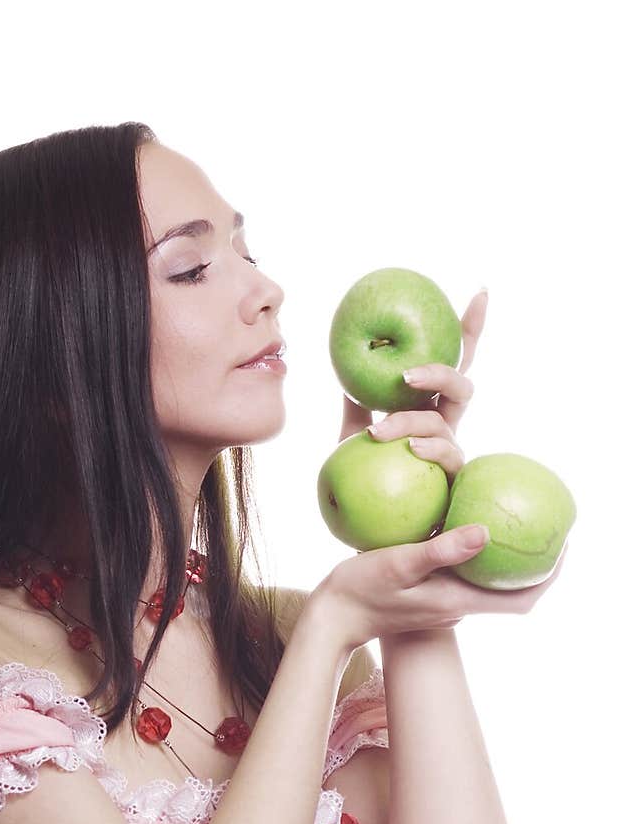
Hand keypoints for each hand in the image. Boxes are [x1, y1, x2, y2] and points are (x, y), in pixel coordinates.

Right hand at [309, 524, 568, 654]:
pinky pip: (464, 575)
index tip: (563, 545)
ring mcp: (442, 605)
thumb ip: (442, 549)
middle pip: (511, 592)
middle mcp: (456, 607)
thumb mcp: (398, 563)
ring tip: (512, 519)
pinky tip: (465, 522)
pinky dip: (475, 554)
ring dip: (504, 558)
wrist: (331, 619)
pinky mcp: (428, 597)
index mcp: (457, 602)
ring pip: (487, 583)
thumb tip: (487, 531)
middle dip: (534, 564)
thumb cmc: (359, 591)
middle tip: (544, 526)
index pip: (521, 599)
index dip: (548, 576)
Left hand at [338, 288, 487, 474]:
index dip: (469, 330)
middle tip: (409, 374)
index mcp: (430, 404)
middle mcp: (447, 423)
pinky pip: (447, 456)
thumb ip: (355, 404)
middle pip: (461, 383)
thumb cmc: (369, 480)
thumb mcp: (353, 437)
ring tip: (379, 432)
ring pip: (444, 420)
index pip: (453, 361)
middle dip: (442, 371)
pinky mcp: (452, 478)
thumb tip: (342, 365)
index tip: (480, 292)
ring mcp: (452, 449)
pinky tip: (413, 448)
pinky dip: (430, 448)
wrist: (373, 530)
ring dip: (409, 421)